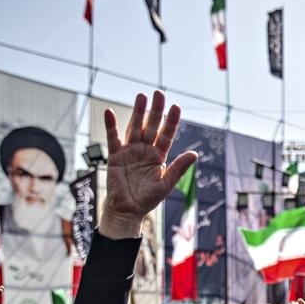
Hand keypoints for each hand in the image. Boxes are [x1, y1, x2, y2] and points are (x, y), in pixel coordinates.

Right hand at [100, 91, 197, 238]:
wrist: (127, 210)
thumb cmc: (147, 199)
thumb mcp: (166, 185)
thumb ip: (178, 168)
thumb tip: (195, 154)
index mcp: (159, 156)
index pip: (167, 135)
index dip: (171, 121)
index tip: (176, 107)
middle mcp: (145, 150)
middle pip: (151, 126)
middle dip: (155, 110)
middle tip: (158, 93)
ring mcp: (130, 151)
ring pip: (134, 128)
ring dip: (137, 112)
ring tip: (141, 96)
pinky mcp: (115, 156)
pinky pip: (113, 138)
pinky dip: (111, 125)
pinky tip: (110, 112)